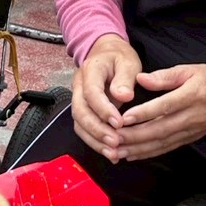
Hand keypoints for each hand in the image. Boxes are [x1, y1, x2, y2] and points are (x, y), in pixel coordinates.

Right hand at [71, 35, 142, 162]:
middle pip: (80, 112)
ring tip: (113, 153)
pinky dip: (96, 142)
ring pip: (79, 124)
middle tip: (115, 142)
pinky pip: (84, 129)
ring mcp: (78, 99)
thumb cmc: (119, 57)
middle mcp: (79, 86)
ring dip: (95, 140)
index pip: (91, 93)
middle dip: (97, 130)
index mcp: (90, 71)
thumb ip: (125, 79)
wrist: (106, 53)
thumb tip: (124, 97)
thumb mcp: (127, 62)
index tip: (119, 123)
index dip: (103, 109)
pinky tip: (111, 153)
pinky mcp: (83, 110)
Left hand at [115, 63, 205, 160]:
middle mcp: (193, 116)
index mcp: (193, 95)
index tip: (125, 117)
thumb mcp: (190, 69)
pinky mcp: (190, 138)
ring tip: (116, 151)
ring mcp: (192, 130)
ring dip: (138, 148)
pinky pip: (167, 147)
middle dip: (135, 136)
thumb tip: (140, 79)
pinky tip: (132, 154)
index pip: (165, 106)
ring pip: (162, 142)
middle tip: (113, 139)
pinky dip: (148, 153)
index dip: (144, 113)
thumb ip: (164, 76)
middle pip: (161, 129)